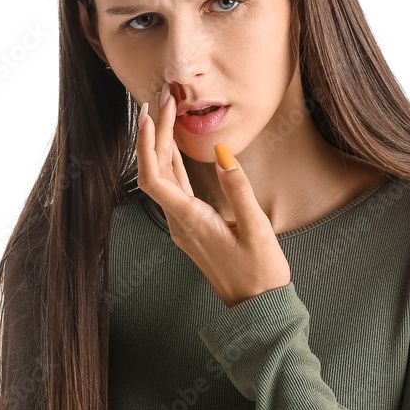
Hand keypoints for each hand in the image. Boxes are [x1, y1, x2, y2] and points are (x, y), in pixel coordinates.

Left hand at [137, 83, 290, 308]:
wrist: (258, 309)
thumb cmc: (260, 273)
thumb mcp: (257, 229)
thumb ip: (238, 189)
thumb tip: (221, 152)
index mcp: (190, 222)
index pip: (154, 178)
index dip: (148, 145)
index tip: (153, 115)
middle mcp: (180, 223)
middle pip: (155, 172)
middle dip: (155, 134)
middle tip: (163, 99)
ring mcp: (184, 226)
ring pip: (163, 180)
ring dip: (162, 146)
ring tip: (166, 112)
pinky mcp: (193, 228)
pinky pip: (175, 190)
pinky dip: (173, 163)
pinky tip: (177, 146)